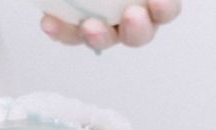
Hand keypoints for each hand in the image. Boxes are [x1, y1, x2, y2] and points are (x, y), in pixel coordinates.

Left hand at [40, 0, 181, 49]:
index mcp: (150, 0)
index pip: (166, 9)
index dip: (165, 8)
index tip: (157, 1)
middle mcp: (131, 15)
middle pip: (139, 33)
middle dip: (138, 29)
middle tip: (132, 15)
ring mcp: (104, 24)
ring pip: (104, 38)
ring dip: (99, 36)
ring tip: (89, 27)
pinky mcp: (77, 27)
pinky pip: (70, 33)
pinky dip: (60, 29)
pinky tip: (48, 23)